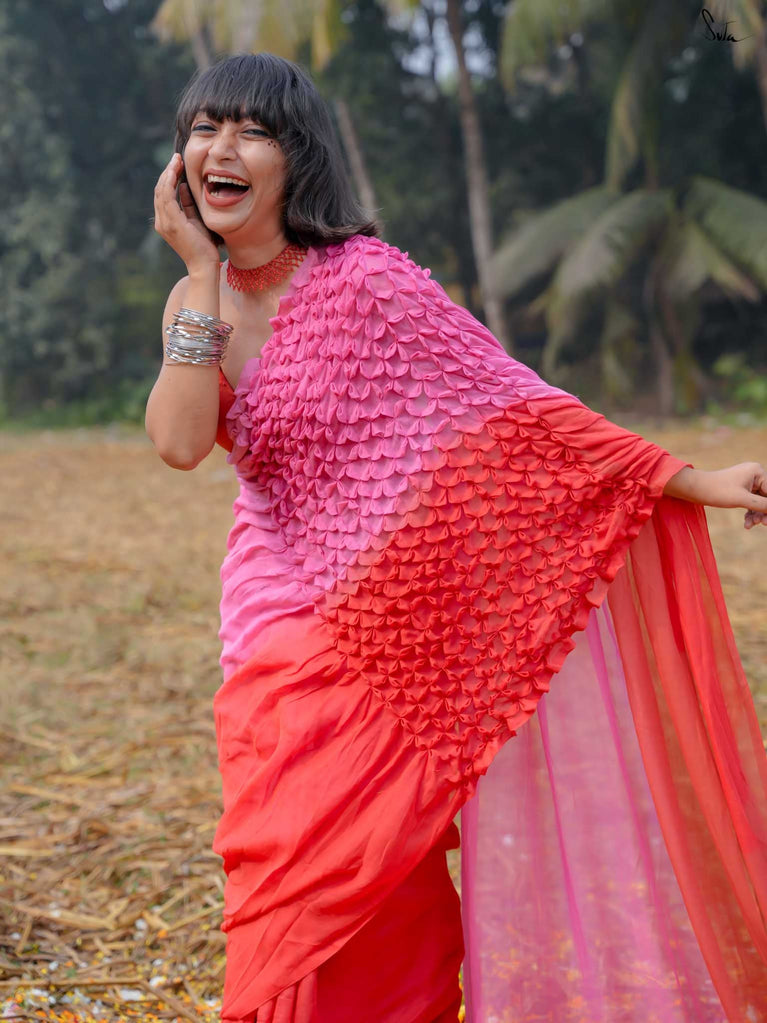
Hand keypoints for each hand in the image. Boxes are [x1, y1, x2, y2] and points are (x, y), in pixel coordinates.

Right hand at [153, 153, 219, 273]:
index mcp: (166, 221)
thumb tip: (185, 185)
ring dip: (168, 173)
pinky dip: (169, 182)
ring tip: (176, 160)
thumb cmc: (203, 245)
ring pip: (161, 191)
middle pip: (160, 190)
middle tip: (177, 157)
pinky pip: (167, 197)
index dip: (169, 178)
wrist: (204, 265)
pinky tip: (175, 171)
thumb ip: (188, 204)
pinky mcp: (172, 223)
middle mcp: (161, 222)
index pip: (163, 195)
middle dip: (167, 172)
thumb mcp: (195, 220)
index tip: (177, 164)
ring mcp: (164, 223)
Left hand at [699, 462, 766, 528]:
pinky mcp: (742, 489)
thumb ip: (763, 505)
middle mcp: (755, 474)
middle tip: (762, 524)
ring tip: (750, 525)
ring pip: (759, 502)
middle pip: (766, 497)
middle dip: (764, 512)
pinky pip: (751, 503)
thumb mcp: (743, 500)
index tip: (766, 521)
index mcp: (757, 471)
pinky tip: (747, 525)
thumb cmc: (718, 491)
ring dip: (757, 514)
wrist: (696, 490)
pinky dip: (750, 513)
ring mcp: (748, 482)